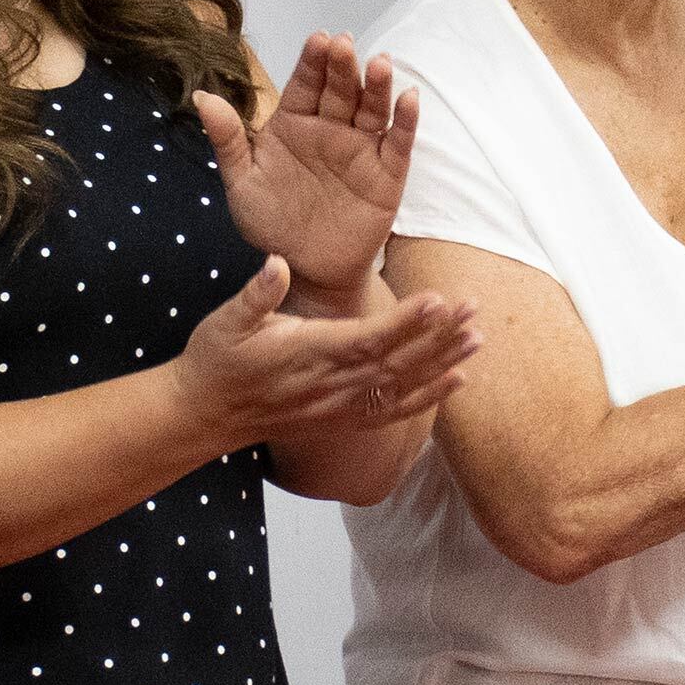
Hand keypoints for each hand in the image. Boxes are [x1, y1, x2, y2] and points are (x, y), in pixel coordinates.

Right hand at [173, 257, 479, 448]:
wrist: (207, 414)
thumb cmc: (218, 359)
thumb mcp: (225, 321)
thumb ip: (255, 294)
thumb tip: (276, 264)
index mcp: (308, 353)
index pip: (367, 338)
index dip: (405, 321)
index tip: (438, 299)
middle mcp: (331, 384)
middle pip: (396, 360)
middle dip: (438, 335)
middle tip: (474, 308)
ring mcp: (340, 406)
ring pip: (402, 385)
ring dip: (442, 363)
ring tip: (477, 338)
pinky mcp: (343, 419)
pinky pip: (393, 411)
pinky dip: (428, 398)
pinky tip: (457, 380)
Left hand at [196, 34, 417, 308]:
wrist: (304, 270)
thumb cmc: (270, 224)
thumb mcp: (242, 183)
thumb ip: (228, 140)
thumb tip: (201, 97)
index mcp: (294, 123)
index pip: (305, 84)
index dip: (312, 61)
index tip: (318, 38)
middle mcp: (331, 128)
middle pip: (340, 90)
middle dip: (343, 66)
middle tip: (344, 45)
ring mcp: (361, 148)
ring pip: (372, 109)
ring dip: (377, 86)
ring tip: (380, 64)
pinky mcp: (387, 174)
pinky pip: (399, 143)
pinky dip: (406, 121)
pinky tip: (409, 98)